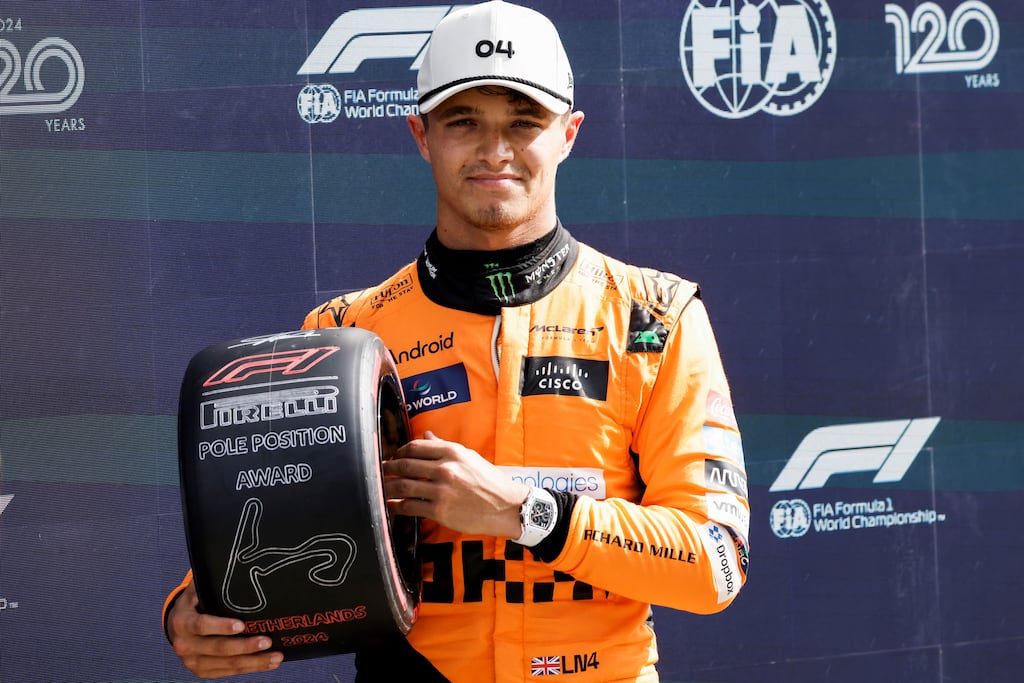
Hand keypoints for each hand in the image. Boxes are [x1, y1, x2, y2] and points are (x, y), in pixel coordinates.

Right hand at [166, 581, 282, 677]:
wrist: (178, 626)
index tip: (242, 625)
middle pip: (218, 648)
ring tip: (276, 656)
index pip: (201, 625)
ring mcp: (193, 662)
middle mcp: (184, 645)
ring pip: (227, 664)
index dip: (221, 626)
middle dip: (245, 647)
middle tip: (267, 641)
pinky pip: (229, 672)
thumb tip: (234, 558)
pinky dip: (250, 668)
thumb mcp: (197, 589)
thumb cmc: (194, 603)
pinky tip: (268, 663)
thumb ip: (212, 579)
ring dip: (254, 662)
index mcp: (181, 622)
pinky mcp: (203, 672)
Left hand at [382, 431, 528, 537]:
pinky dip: (396, 506)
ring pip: (403, 486)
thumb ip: (444, 445)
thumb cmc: (490, 481)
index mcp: (452, 452)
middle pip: (404, 465)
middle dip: (388, 467)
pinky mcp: (439, 511)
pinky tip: (391, 506)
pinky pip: (410, 507)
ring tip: (382, 487)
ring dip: (387, 487)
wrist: (506, 507)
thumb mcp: (470, 457)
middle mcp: (445, 469)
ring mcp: (441, 491)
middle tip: (381, 470)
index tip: (395, 456)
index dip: (400, 451)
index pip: (416, 447)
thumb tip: (426, 434)